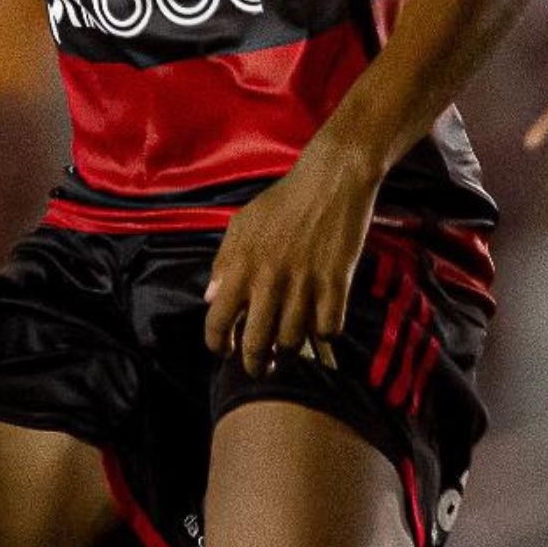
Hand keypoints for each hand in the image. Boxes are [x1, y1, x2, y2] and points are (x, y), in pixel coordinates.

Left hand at [205, 144, 377, 376]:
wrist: (331, 178)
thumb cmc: (282, 200)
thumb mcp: (242, 224)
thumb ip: (224, 262)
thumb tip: (210, 298)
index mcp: (241, 265)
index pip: (218, 321)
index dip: (218, 346)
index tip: (226, 352)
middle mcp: (269, 279)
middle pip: (257, 345)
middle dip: (257, 365)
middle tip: (263, 367)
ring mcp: (304, 282)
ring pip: (293, 342)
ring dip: (291, 350)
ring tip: (291, 344)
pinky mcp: (337, 281)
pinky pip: (329, 328)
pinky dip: (325, 332)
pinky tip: (322, 321)